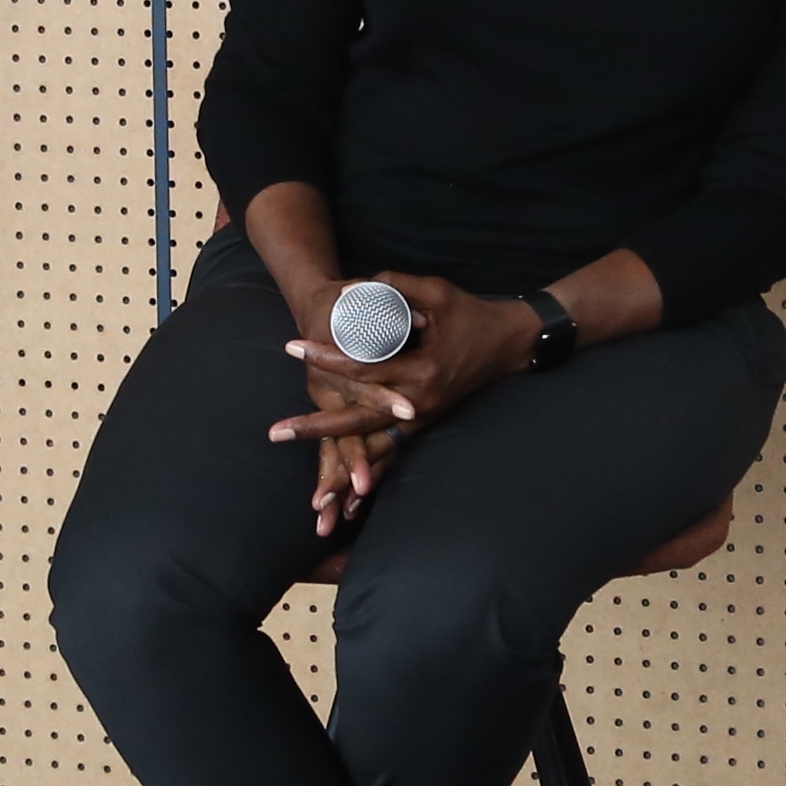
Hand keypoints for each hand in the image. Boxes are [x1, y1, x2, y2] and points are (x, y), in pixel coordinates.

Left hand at [269, 271, 536, 533]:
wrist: (510, 344)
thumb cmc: (472, 314)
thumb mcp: (438, 291)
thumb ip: (395, 286)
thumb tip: (356, 288)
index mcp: (421, 371)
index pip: (363, 367)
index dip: (326, 356)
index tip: (293, 346)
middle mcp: (420, 404)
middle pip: (359, 422)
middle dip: (315, 430)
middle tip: (275, 432)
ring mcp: (423, 419)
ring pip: (376, 450)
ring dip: (343, 471)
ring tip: (313, 497)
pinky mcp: (422, 424)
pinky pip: (392, 454)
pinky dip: (370, 473)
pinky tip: (347, 499)